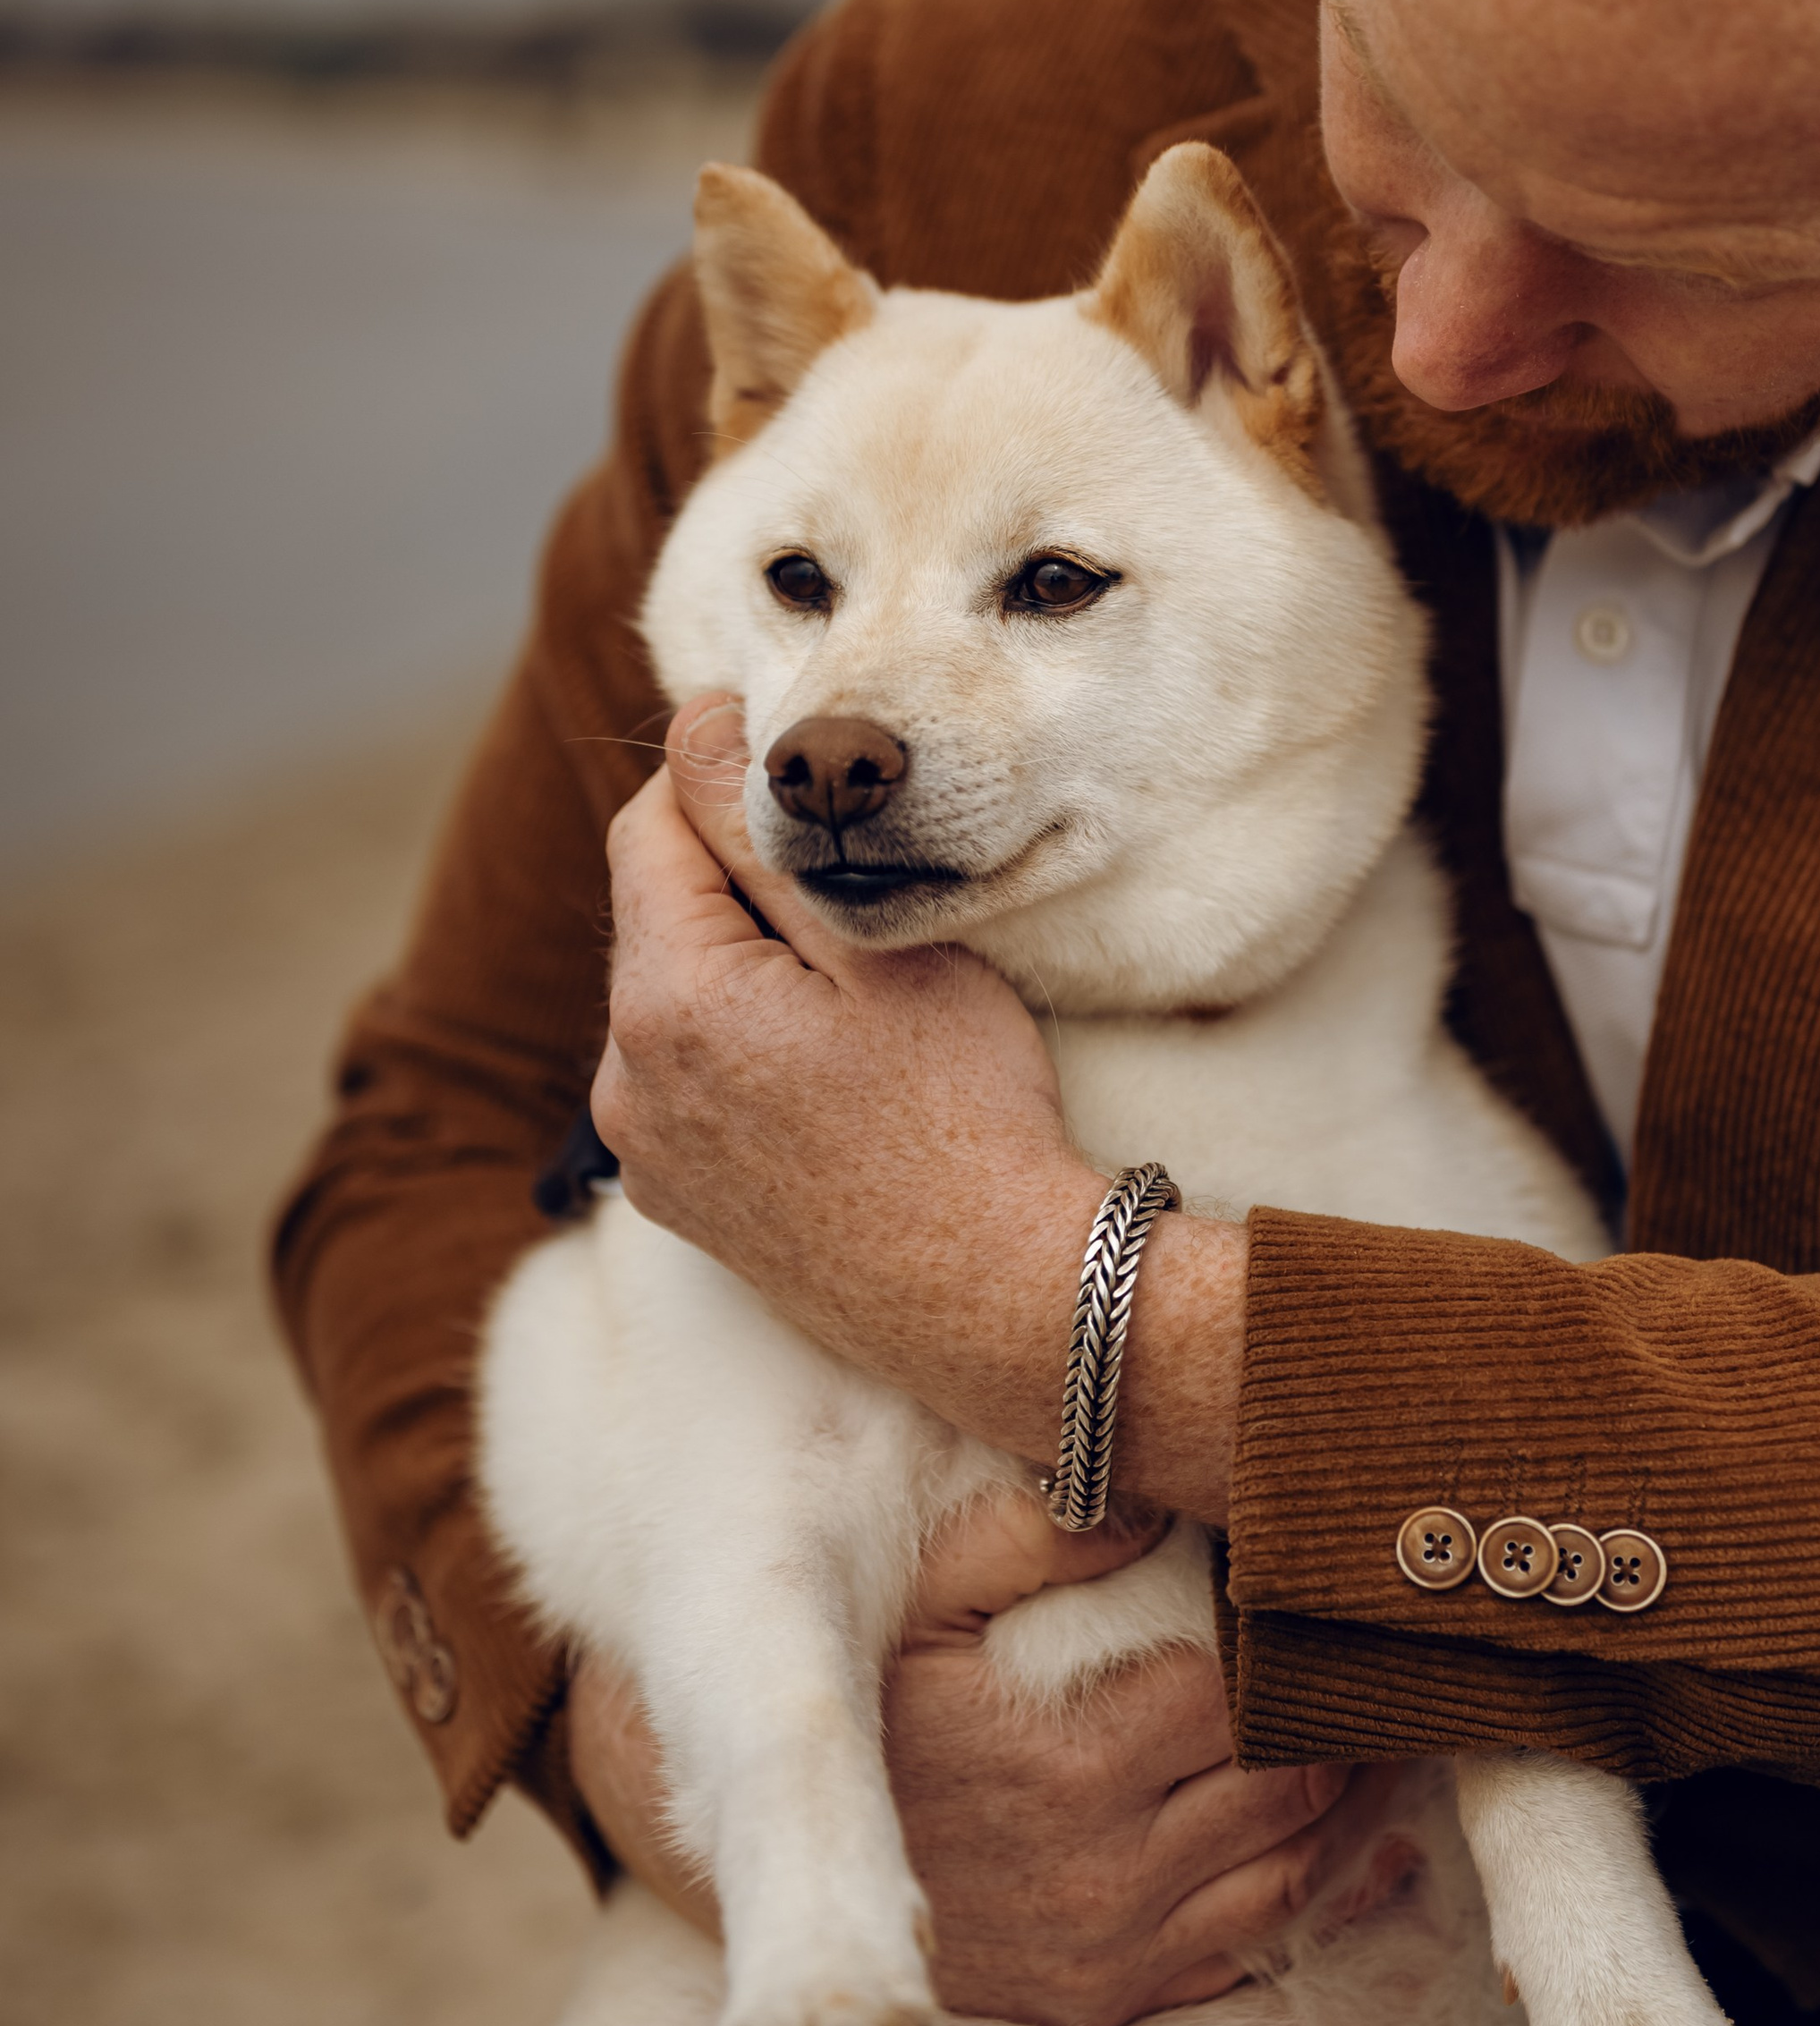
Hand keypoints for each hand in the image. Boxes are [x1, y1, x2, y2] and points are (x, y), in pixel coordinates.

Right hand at [566, 1492, 1371, 2025]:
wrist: (763, 1861)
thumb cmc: (854, 1702)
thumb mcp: (910, 1596)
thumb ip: (1024, 1532)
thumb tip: (1140, 1493)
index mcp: (1070, 1758)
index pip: (1245, 1695)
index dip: (1294, 1643)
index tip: (1324, 1594)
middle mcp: (1103, 1870)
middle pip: (1291, 1785)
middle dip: (1345, 1722)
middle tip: (1380, 1660)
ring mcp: (1108, 1949)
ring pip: (1290, 1870)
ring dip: (1350, 1806)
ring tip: (1384, 1733)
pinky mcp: (1101, 1999)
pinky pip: (1249, 1951)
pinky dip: (1321, 1896)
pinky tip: (1365, 1845)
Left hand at [591, 698, 1241, 1520]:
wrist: (991, 1298)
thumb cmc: (961, 1114)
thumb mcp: (879, 944)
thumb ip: (768, 834)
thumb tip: (696, 727)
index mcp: (666, 998)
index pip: (646, 826)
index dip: (715, 777)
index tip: (795, 770)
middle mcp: (623, 1079)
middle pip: (655, 913)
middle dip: (733, 880)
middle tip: (851, 888)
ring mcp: (643, 1150)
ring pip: (669, 997)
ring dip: (734, 965)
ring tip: (849, 995)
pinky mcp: (673, 1199)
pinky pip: (680, 1079)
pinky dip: (734, 1047)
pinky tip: (825, 1073)